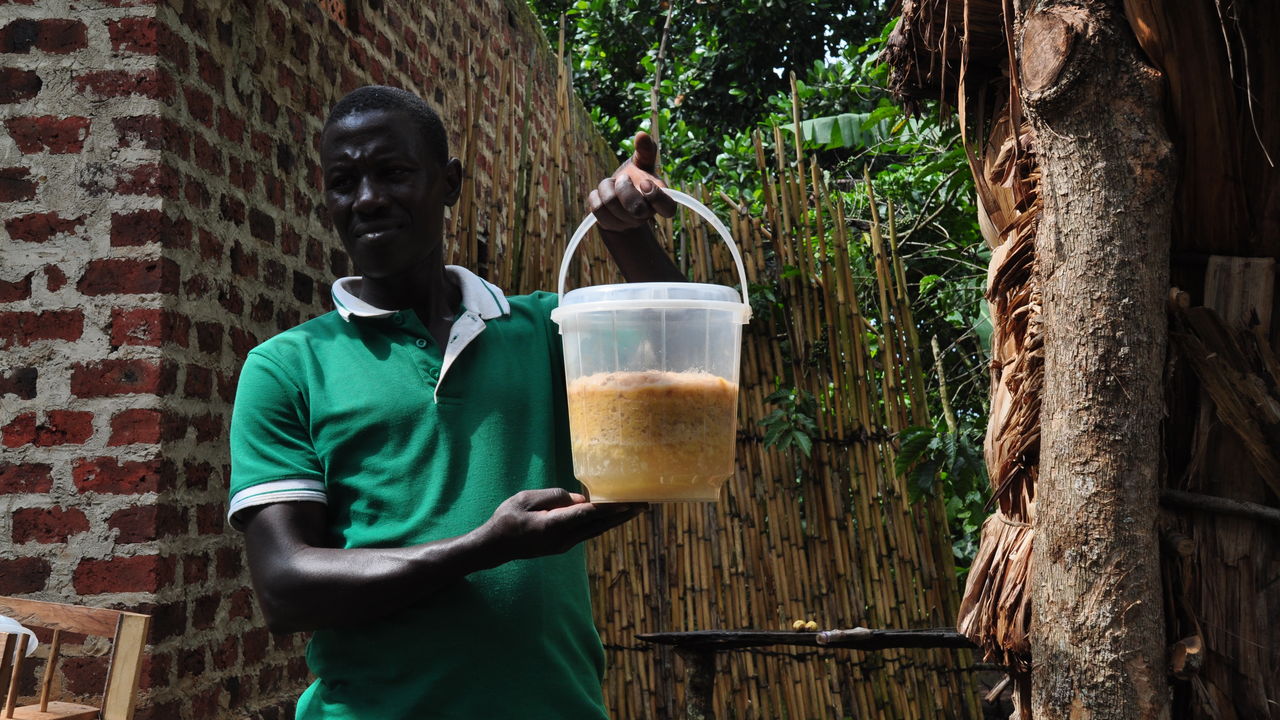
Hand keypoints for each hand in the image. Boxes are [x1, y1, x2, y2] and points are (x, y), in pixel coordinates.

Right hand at [478, 488, 645, 562]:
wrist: (496, 547)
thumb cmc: (507, 519)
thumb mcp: (526, 499)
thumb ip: (554, 497)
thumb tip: (580, 499)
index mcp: (553, 526)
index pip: (587, 515)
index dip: (609, 508)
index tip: (628, 503)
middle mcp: (563, 539)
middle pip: (598, 525)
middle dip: (622, 515)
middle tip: (644, 505)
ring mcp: (564, 545)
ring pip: (596, 531)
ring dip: (616, 520)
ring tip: (636, 510)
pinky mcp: (563, 545)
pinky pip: (588, 532)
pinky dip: (602, 523)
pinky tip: (613, 516)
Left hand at [589, 131, 676, 232]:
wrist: (617, 199)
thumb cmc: (634, 179)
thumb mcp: (642, 163)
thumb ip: (646, 150)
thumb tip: (641, 135)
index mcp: (659, 200)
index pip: (668, 208)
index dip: (657, 197)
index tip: (644, 181)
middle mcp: (645, 214)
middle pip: (636, 209)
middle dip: (624, 189)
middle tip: (622, 178)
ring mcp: (627, 222)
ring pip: (611, 205)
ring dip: (607, 187)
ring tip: (611, 184)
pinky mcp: (608, 225)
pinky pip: (597, 208)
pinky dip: (596, 195)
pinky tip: (601, 194)